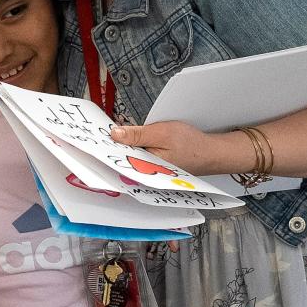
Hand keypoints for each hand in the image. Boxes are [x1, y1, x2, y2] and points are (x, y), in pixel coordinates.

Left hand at [109, 121, 231, 174]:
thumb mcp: (162, 133)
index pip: (118, 159)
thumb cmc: (191, 144)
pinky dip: (134, 149)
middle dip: (113, 147)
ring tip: (115, 136)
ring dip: (123, 148)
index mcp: (145, 168)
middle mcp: (145, 174)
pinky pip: (138, 158)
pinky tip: (131, 141)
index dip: (106, 148)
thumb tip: (114, 133)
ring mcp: (149, 172)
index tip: (94, 138)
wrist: (211, 153)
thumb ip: (137, 134)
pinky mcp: (154, 167)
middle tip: (102, 133)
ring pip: (130, 158)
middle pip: (122, 159)